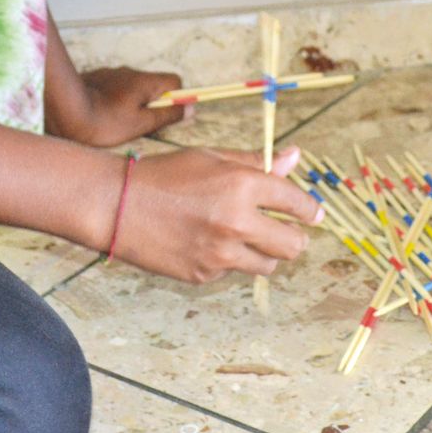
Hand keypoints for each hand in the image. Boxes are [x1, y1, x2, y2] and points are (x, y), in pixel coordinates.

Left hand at [52, 67, 185, 147]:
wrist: (64, 112)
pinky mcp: (95, 78)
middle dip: (151, 104)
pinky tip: (100, 115)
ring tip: (116, 123)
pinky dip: (113, 101)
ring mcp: (111, 73)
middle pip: (153, 86)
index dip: (175, 99)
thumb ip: (168, 115)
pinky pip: (113, 89)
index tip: (165, 116)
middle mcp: (130, 72)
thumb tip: (190, 109)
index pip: (175, 82)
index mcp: (145, 81)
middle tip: (140, 125)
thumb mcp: (142, 124)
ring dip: (131, 103)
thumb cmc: (106, 122)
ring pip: (131, 88)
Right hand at [115, 145, 323, 282]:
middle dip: (295, 238)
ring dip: (265, 253)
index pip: (296, 203)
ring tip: (244, 236)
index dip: (310, 209)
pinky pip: (232, 272)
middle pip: (293, 244)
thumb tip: (295, 157)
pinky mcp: (203, 275)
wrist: (117, 205)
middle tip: (287, 232)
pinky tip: (207, 242)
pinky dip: (229, 260)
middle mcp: (237, 222)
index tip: (314, 214)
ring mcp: (220, 254)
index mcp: (242, 185)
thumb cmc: (165, 174)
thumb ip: (256, 163)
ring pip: (268, 265)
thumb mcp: (212, 158)